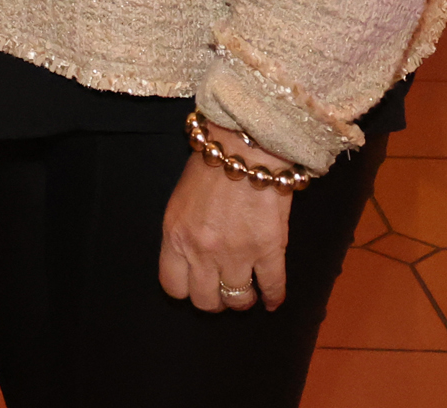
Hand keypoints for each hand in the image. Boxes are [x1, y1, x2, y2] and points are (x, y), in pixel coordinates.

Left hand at [156, 136, 292, 312]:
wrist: (247, 146)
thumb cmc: (211, 166)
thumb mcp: (181, 201)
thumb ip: (183, 233)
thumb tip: (192, 259)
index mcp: (175, 236)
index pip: (172, 286)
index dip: (186, 291)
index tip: (197, 286)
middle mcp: (202, 251)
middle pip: (205, 300)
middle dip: (215, 300)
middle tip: (224, 291)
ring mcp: (236, 254)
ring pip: (238, 300)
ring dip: (243, 300)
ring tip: (248, 291)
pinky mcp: (269, 250)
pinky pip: (272, 287)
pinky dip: (274, 297)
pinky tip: (273, 299)